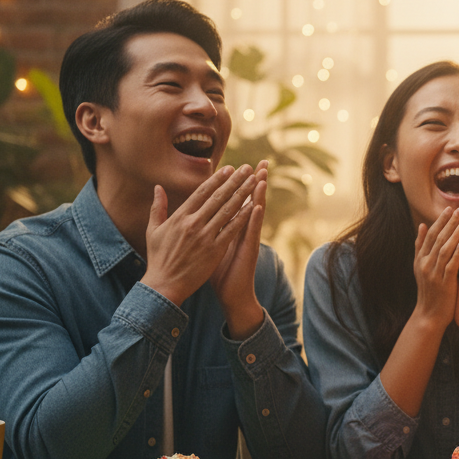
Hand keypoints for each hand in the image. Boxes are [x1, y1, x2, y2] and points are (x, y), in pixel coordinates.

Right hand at [141, 165, 258, 306]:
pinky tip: (253, 206)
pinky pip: (232, 229)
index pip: (201, 193)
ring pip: (227, 210)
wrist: (164, 285)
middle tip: (247, 168)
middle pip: (218, 197)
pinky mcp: (215, 250)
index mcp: (180, 217)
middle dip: (234, 181)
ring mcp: (205, 236)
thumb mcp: (153, 230)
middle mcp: (193, 223)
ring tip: (254, 181)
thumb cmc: (158, 258)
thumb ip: (158, 207)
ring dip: (242, 194)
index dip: (216, 179)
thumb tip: (158, 188)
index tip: (229, 169)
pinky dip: (243, 217)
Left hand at [211, 161, 268, 339]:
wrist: (232, 295)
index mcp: (229, 228)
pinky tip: (258, 205)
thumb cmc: (219, 274)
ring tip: (261, 176)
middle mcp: (241, 230)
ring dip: (258, 194)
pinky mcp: (249, 250)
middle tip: (259, 163)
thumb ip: (205, 232)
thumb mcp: (209, 249)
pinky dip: (255, 218)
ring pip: (254, 211)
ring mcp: (247, 239)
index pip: (233, 201)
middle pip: (247, 200)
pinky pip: (253, 231)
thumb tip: (196, 220)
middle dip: (252, 181)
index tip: (236, 166)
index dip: (235, 184)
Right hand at [410, 206, 458, 336]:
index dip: (440, 221)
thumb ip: (420, 246)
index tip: (450, 208)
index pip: (430, 235)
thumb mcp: (421, 266)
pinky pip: (450, 265)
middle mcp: (425, 264)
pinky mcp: (443, 283)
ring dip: (454, 234)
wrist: (429, 315)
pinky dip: (457, 254)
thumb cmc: (430, 289)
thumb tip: (421, 225)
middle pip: (437, 239)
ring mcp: (434, 273)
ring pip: (444, 250)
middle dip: (449, 223)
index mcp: (421, 258)